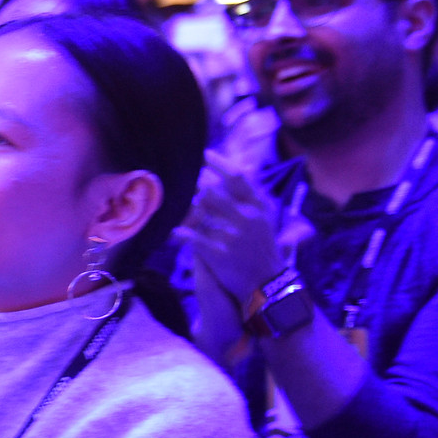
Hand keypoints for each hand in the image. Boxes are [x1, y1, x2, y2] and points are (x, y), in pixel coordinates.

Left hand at [180, 157, 289, 303]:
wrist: (266, 283)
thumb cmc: (261, 249)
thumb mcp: (263, 220)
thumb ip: (247, 199)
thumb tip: (232, 173)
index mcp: (258, 207)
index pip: (237, 177)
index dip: (218, 163)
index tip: (202, 154)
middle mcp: (246, 217)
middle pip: (212, 190)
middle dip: (193, 184)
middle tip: (179, 178)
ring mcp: (232, 235)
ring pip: (200, 210)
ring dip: (183, 205)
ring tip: (171, 200)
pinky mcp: (218, 253)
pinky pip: (192, 237)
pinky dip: (179, 232)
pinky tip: (170, 230)